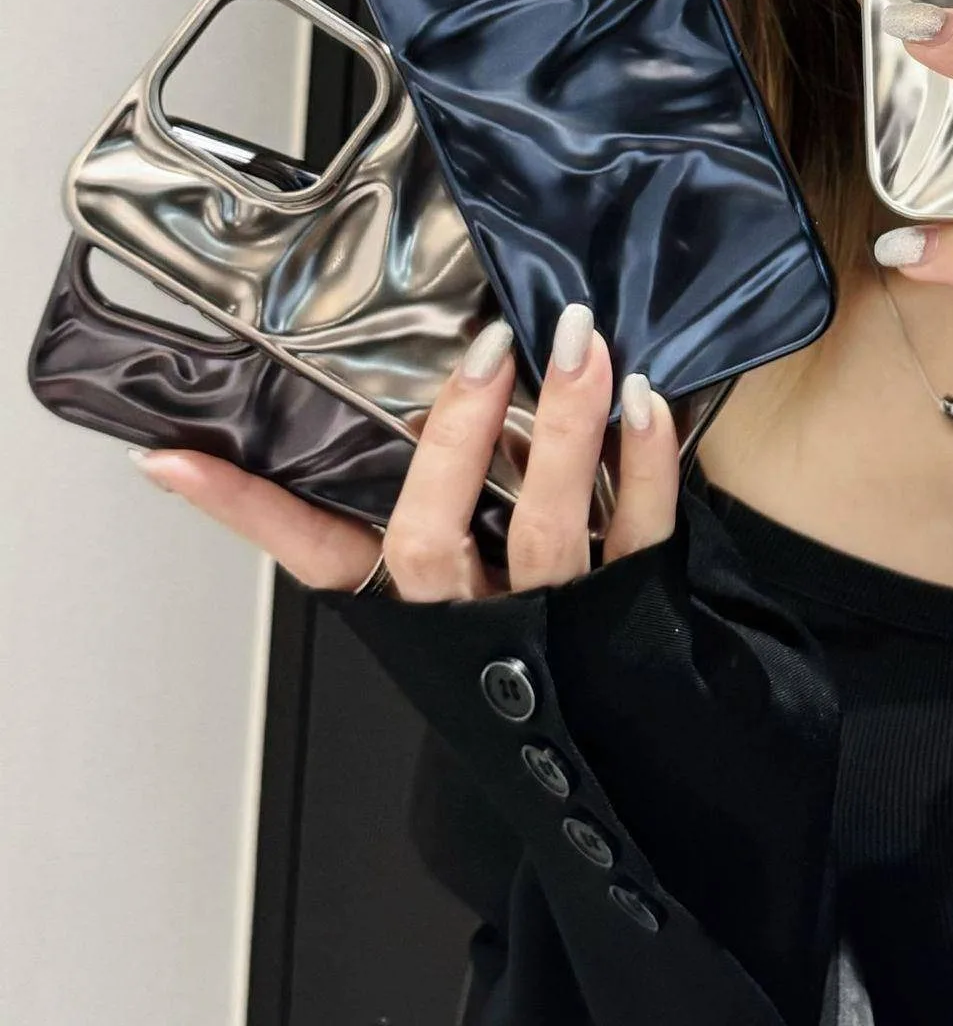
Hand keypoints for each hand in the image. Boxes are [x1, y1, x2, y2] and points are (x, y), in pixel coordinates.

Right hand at [134, 304, 679, 599]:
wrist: (628, 738)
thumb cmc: (532, 634)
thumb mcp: (457, 570)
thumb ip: (414, 497)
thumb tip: (293, 432)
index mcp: (414, 601)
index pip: (311, 553)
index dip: (246, 511)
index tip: (176, 459)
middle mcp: (471, 615)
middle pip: (435, 536)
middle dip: (456, 436)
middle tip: (487, 343)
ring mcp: (553, 614)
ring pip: (545, 528)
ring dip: (566, 428)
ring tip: (580, 344)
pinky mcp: (634, 603)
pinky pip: (641, 531)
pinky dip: (646, 464)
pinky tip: (645, 401)